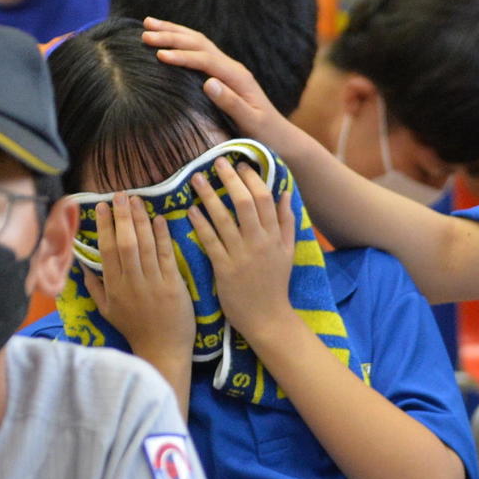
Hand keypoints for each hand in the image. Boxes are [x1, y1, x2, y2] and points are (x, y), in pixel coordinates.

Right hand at [83, 194, 195, 369]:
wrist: (161, 349)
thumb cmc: (135, 328)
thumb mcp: (107, 311)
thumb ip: (94, 287)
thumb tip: (82, 266)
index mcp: (113, 287)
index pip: (106, 251)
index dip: (104, 227)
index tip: (103, 207)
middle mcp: (130, 283)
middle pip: (124, 244)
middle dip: (122, 217)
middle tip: (121, 195)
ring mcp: (152, 283)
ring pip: (144, 246)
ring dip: (141, 221)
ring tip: (138, 200)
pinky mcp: (173, 285)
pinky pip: (166, 256)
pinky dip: (163, 236)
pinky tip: (160, 219)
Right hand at [141, 18, 286, 146]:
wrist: (279, 136)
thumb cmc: (264, 133)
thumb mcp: (250, 122)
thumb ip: (231, 103)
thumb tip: (208, 83)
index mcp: (237, 77)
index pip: (206, 60)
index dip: (182, 56)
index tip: (159, 55)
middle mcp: (232, 67)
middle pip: (199, 44)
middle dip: (172, 36)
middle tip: (144, 32)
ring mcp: (228, 68)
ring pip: (198, 42)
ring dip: (173, 32)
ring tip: (148, 23)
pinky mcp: (223, 73)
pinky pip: (199, 51)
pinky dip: (180, 41)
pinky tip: (166, 38)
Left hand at [187, 157, 297, 343]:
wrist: (267, 317)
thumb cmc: (275, 283)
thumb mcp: (287, 251)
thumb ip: (287, 221)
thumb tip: (285, 192)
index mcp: (275, 236)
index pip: (265, 198)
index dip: (252, 179)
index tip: (239, 165)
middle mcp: (260, 242)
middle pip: (245, 203)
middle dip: (229, 179)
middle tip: (216, 161)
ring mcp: (241, 255)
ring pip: (224, 219)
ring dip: (209, 196)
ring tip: (195, 179)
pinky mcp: (224, 269)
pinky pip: (210, 241)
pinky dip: (200, 223)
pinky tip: (190, 210)